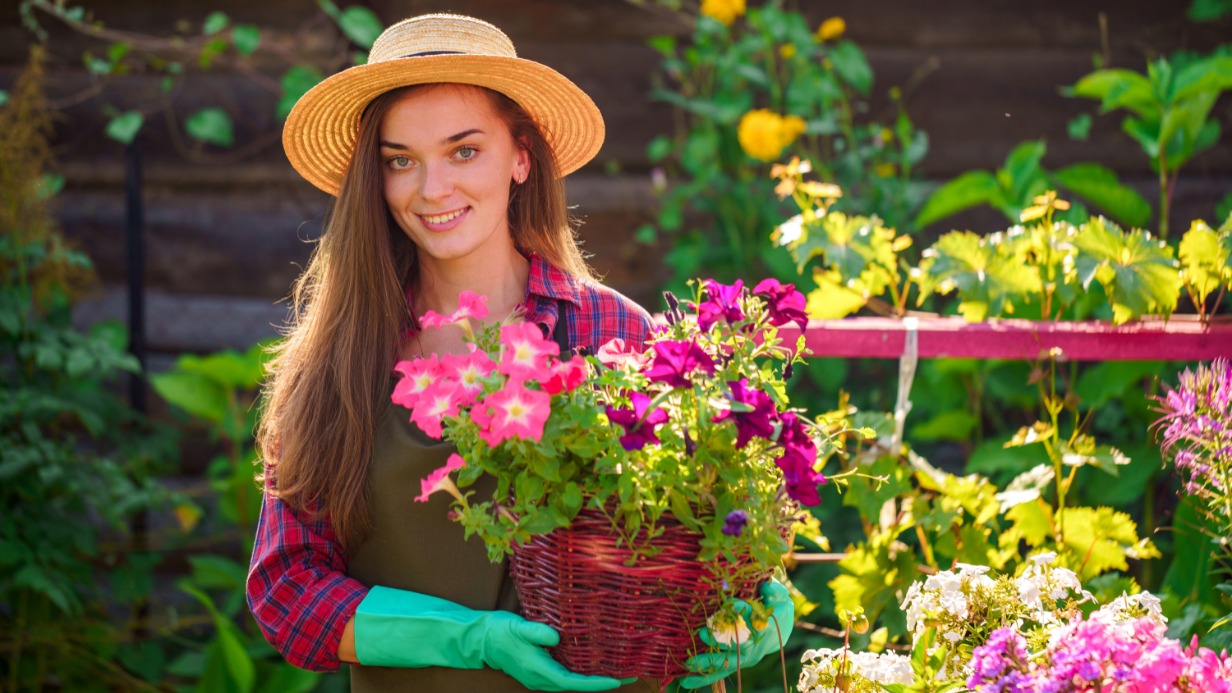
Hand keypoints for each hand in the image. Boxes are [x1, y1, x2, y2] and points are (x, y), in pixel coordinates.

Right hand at [480, 612, 629, 691]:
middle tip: (627, 673)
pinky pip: (565, 674)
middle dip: (601, 681)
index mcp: (539, 671)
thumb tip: (557, 637)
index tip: (616, 681)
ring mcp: (540, 677)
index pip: (573, 683)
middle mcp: (542, 679)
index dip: (595, 683)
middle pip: (577, 685)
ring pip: (572, 681)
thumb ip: (537, 633)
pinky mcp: (539, 670)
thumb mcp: (518, 627)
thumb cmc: (500, 632)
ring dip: (593, 677)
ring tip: (615, 668)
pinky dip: (581, 671)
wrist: (481, 640)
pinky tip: (592, 661)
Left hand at [679, 579, 794, 689]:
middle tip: (700, 633)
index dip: (741, 616)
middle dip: (718, 641)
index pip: (753, 624)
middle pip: (736, 648)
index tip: (729, 606)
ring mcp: (744, 658)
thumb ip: (775, 591)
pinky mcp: (735, 663)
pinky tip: (685, 681)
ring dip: (706, 663)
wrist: (778, 628)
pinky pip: (719, 672)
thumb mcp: (778, 595)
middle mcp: (755, 648)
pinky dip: (703, 677)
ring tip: (688, 663)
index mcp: (766, 630)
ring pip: (725, 663)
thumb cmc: (774, 606)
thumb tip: (767, 588)